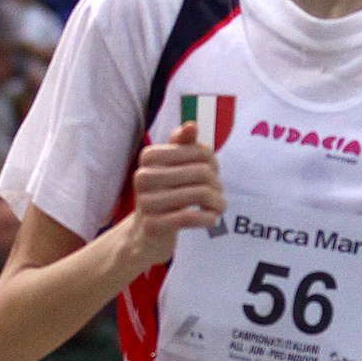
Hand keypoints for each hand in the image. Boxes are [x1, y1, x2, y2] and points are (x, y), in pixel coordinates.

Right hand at [126, 121, 224, 268]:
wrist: (145, 235)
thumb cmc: (165, 195)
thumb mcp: (172, 168)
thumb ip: (182, 145)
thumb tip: (191, 125)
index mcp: (149, 156)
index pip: (197, 151)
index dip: (213, 162)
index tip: (213, 173)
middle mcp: (144, 177)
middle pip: (202, 172)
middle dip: (217, 185)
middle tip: (218, 194)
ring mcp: (146, 202)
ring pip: (199, 194)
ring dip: (217, 203)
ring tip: (218, 207)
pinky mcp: (153, 225)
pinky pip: (190, 217)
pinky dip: (208, 218)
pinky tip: (211, 219)